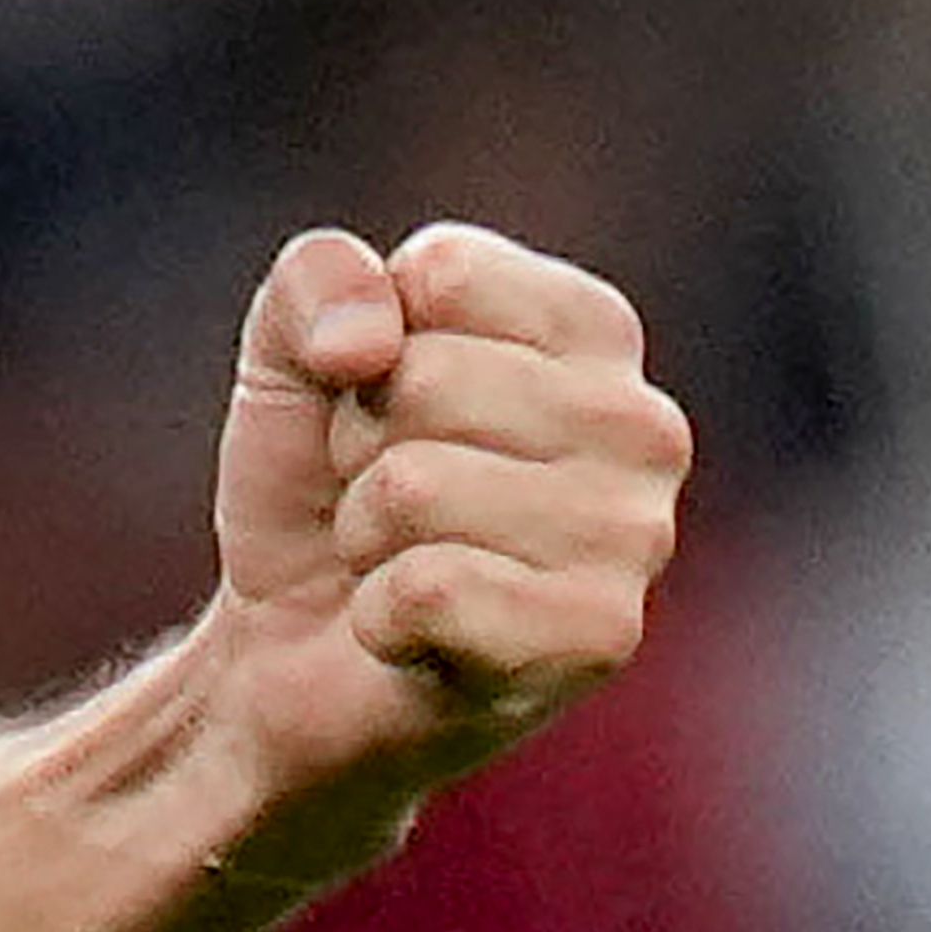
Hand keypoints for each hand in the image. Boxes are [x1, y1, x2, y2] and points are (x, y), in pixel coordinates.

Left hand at [200, 222, 688, 870]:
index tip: (374, 402)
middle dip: (358, 446)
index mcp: (590, 330)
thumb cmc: (318, 491)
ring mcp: (635, 536)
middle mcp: (643, 425)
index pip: (445, 273)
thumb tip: (367, 344)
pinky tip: (413, 634)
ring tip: (399, 562)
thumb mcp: (287, 354)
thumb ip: (315, 281)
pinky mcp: (598, 639)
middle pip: (426, 380)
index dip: (364, 345)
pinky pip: (427, 589)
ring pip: (416, 486)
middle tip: (381, 501)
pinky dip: (378, 615)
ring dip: (367, 533)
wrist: (290, 657)